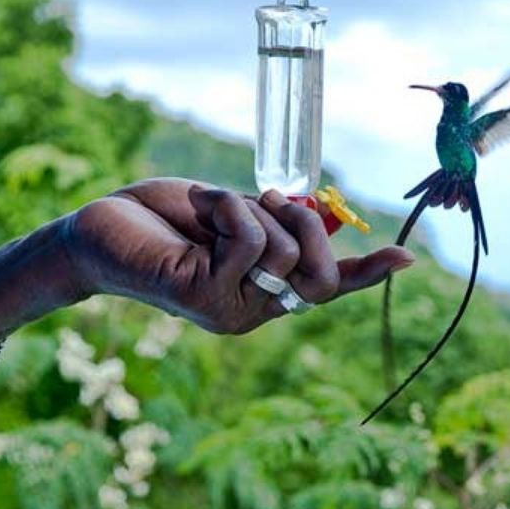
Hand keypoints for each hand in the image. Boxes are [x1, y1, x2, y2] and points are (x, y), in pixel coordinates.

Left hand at [64, 178, 414, 333]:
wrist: (103, 230)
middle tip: (271, 198)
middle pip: (320, 276)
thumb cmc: (167, 219)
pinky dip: (231, 209)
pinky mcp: (203, 297)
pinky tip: (201, 209)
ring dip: (252, 209)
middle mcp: (253, 309)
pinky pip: (248, 240)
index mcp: (265, 290)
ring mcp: (229, 310)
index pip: (327, 287)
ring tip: (212, 205)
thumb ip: (274, 222)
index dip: (368, 272)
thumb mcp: (233, 214)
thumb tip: (321, 214)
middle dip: (307, 225)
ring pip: (284, 251)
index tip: (407, 256)